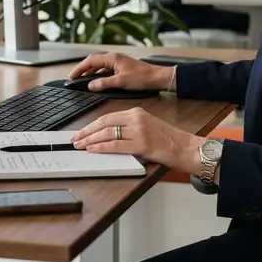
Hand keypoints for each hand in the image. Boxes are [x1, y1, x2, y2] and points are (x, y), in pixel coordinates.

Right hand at [68, 53, 171, 91]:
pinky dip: (99, 74)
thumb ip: (104, 83)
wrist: (157, 77)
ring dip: (91, 72)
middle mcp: (114, 57)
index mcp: (112, 58)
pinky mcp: (122, 67)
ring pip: (100, 65)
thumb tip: (90, 85)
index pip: (90, 61)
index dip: (79, 68)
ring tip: (83, 80)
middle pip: (94, 61)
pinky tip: (98, 81)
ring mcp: (118, 62)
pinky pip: (106, 69)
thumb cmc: (142, 77)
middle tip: (74, 78)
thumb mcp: (121, 82)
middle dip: (83, 69)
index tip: (72, 75)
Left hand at [71, 108, 203, 172]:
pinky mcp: (141, 144)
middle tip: (75, 139)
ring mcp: (139, 131)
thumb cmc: (168, 140)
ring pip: (107, 133)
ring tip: (80, 145)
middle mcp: (136, 118)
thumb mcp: (147, 125)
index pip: (108, 116)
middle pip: (104, 123)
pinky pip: (116, 145)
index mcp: (137, 112)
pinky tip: (93, 149)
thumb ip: (129, 127)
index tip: (82, 131)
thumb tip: (108, 135)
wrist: (185, 147)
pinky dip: (101, 147)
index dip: (92, 125)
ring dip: (90, 140)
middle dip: (86, 132)